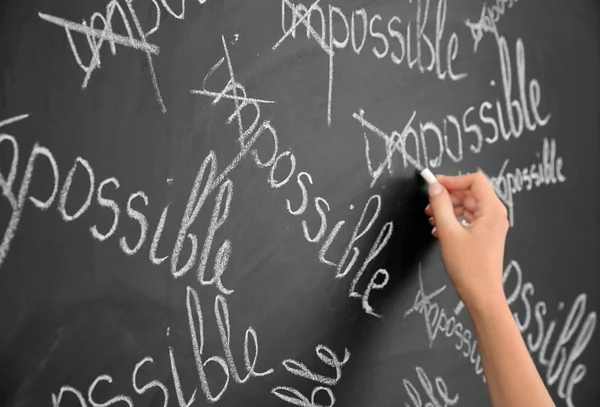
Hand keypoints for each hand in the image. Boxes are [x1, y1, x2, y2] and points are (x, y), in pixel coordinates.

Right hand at [425, 172, 508, 308]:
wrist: (481, 294)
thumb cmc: (470, 268)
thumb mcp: (448, 232)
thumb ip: (440, 206)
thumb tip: (434, 188)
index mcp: (492, 210)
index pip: (474, 180)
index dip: (452, 180)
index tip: (434, 184)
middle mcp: (495, 215)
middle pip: (469, 192)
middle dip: (447, 196)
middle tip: (429, 204)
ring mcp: (491, 225)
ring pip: (467, 206)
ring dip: (448, 208)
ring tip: (431, 218)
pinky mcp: (485, 235)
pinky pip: (468, 218)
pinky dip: (453, 219)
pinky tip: (438, 229)